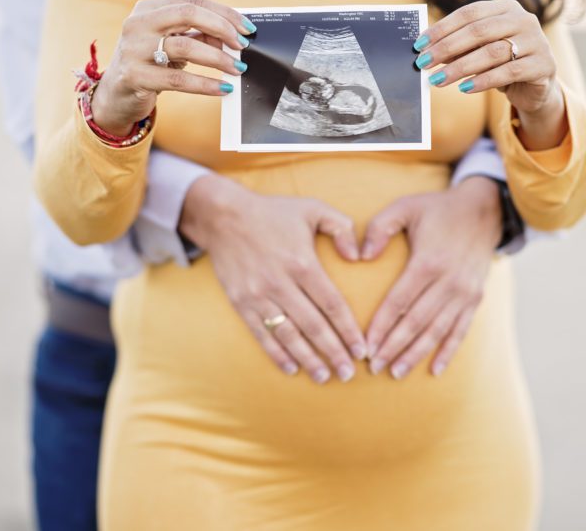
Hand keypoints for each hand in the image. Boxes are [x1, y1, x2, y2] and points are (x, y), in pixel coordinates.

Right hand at [91, 0, 253, 135]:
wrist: (115, 96)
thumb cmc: (150, 65)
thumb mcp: (172, 46)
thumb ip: (198, 37)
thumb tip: (233, 39)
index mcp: (147, 9)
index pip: (193, 2)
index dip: (224, 14)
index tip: (247, 28)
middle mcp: (137, 24)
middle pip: (188, 14)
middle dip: (222, 28)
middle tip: (243, 46)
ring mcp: (133, 50)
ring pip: (185, 47)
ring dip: (218, 58)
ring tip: (238, 69)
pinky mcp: (134, 77)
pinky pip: (178, 80)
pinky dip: (205, 84)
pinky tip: (223, 89)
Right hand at [179, 174, 366, 383]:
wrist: (224, 217)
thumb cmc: (273, 213)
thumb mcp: (313, 208)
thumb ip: (342, 228)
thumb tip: (358, 256)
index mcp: (302, 263)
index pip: (331, 304)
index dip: (348, 330)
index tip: (361, 349)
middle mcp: (280, 283)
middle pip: (313, 326)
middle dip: (333, 352)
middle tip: (349, 374)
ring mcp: (258, 295)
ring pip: (288, 335)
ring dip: (308, 359)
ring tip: (324, 377)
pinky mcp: (241, 303)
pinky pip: (262, 334)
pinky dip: (277, 353)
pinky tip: (292, 368)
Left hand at [362, 177, 501, 378]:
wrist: (483, 210)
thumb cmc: (437, 210)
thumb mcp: (405, 207)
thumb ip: (380, 227)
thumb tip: (361, 255)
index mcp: (428, 261)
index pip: (399, 301)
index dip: (381, 325)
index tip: (365, 345)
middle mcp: (449, 281)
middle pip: (416, 322)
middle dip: (393, 347)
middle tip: (374, 367)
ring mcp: (465, 292)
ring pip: (437, 331)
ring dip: (416, 354)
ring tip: (396, 372)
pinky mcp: (475, 298)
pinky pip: (460, 330)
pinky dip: (448, 352)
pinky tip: (435, 370)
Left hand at [414, 0, 567, 148]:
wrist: (535, 86)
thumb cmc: (502, 64)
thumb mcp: (479, 51)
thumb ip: (458, 47)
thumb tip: (426, 50)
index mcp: (506, 8)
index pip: (469, 13)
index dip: (442, 28)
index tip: (419, 45)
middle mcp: (524, 19)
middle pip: (479, 31)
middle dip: (447, 48)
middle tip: (424, 63)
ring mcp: (537, 40)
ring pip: (492, 52)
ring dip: (460, 67)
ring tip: (438, 80)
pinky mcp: (544, 64)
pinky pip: (509, 72)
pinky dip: (483, 81)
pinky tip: (464, 88)